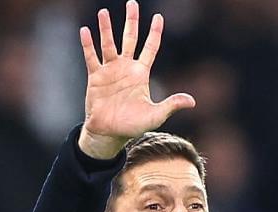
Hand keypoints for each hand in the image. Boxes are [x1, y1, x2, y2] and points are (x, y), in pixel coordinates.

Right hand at [77, 1, 194, 158]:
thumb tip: (192, 101)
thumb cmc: (133, 126)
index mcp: (141, 74)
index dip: (154, 33)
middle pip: (129, 39)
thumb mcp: (155, 115)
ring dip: (106, 29)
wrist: (109, 133)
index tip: (158, 17)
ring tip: (103, 12)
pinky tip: (85, 31)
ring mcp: (110, 71)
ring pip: (108, 44)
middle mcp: (126, 68)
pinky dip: (88, 45)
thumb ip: (171, 105)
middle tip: (131, 3)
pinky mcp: (95, 77)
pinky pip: (91, 57)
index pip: (150, 48)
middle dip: (131, 21)